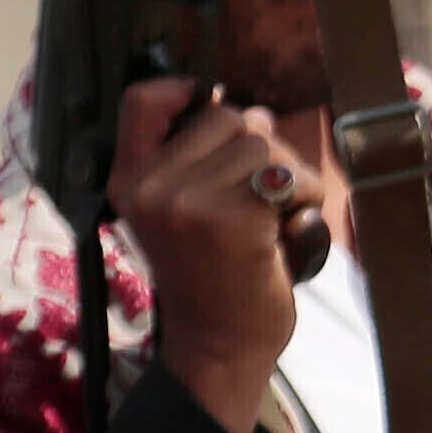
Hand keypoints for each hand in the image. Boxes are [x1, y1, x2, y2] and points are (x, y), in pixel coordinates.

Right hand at [118, 75, 308, 432]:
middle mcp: (148, 186)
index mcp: (128, 180)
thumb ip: (196, 160)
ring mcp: (185, 202)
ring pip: (261, 143)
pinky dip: (304, 197)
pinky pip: (285, 177)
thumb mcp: (178, 213)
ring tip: (274, 214)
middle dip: (258, 146)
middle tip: (258, 193)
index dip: (181, 89)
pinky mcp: (230, 218)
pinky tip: (289, 227)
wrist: (218, 344)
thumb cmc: (210, 277)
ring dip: (287, 175)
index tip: (208, 101)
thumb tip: (251, 111)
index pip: (140, 101)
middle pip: (225, 117)